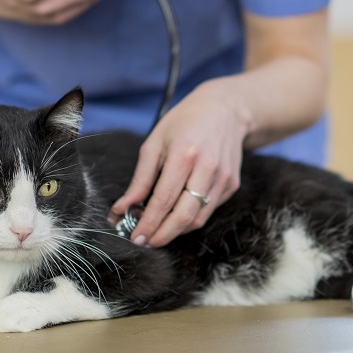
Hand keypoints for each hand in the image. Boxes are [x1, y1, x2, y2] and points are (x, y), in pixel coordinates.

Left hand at [109, 80, 250, 246]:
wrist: (226, 109)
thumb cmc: (185, 122)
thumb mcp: (155, 143)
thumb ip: (140, 179)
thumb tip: (121, 208)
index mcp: (185, 154)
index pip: (164, 199)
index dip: (149, 222)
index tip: (135, 236)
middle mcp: (208, 168)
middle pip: (184, 216)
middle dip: (162, 235)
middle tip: (145, 242)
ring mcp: (224, 178)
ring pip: (198, 218)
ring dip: (176, 231)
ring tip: (157, 231)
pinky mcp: (232, 184)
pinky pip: (208, 210)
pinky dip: (190, 218)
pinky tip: (176, 214)